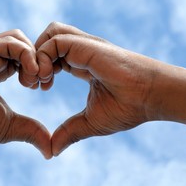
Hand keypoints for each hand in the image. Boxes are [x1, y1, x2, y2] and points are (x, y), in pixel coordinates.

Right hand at [0, 29, 51, 158]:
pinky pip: (9, 43)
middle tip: (43, 82)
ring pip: (17, 38)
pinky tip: (29, 76)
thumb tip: (51, 150)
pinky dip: (26, 55)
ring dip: (34, 56)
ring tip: (35, 80)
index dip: (39, 67)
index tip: (44, 87)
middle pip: (23, 42)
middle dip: (40, 58)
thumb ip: (31, 130)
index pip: (24, 55)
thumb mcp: (10, 126)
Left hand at [36, 22, 157, 155]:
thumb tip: (51, 152)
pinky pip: (55, 41)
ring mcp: (84, 46)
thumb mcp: (90, 122)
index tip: (41, 89)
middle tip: (34, 83)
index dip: (40, 69)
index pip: (53, 55)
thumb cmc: (128, 108)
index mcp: (82, 63)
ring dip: (38, 54)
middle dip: (33, 58)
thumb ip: (69, 132)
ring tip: (41, 79)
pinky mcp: (87, 46)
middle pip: (48, 39)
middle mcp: (82, 51)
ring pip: (50, 33)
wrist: (152, 98)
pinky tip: (48, 78)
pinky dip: (44, 57)